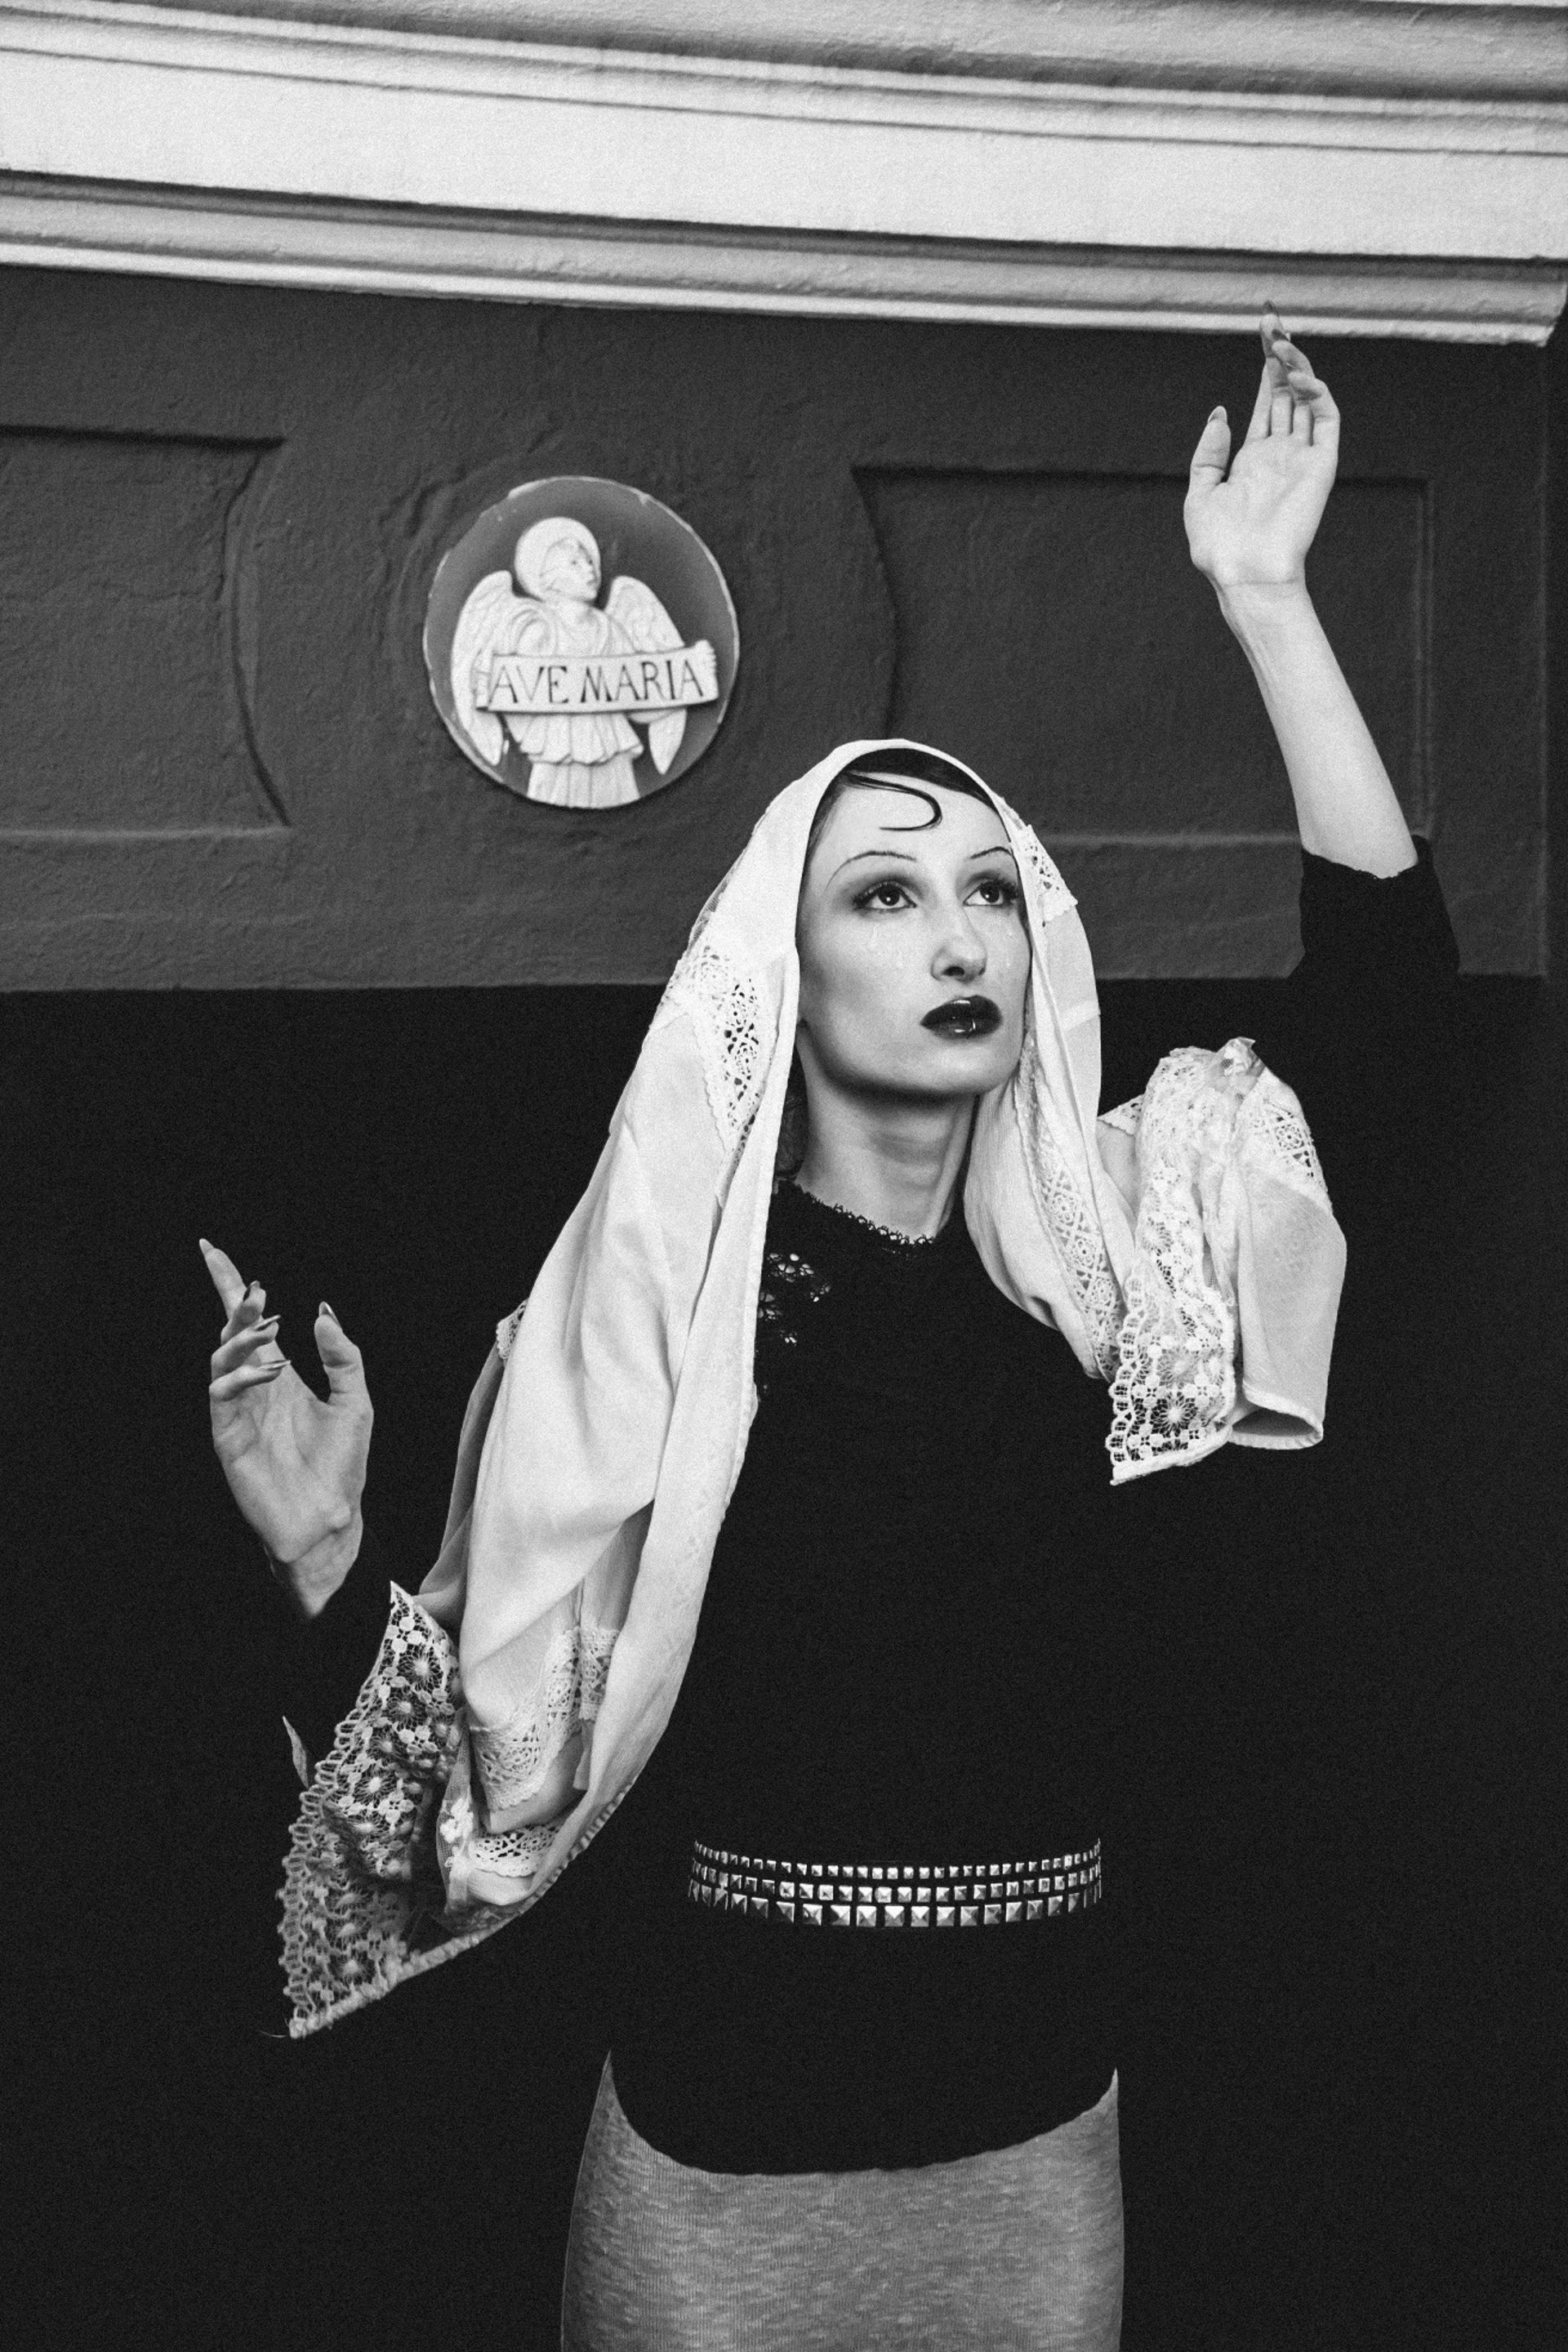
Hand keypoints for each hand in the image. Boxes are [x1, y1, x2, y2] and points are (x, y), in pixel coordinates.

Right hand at [202, 1238, 371, 1613]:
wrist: (330, 1519)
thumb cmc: (341, 1465)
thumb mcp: (356, 1402)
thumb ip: (343, 1357)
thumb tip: (322, 1310)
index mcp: (280, 1375)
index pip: (249, 1324)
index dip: (230, 1286)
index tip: (212, 1251)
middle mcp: (254, 1387)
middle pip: (230, 1333)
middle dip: (235, 1304)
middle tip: (255, 1289)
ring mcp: (238, 1411)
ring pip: (220, 1358)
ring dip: (239, 1336)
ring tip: (265, 1322)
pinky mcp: (228, 1436)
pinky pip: (222, 1394)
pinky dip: (241, 1375)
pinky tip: (270, 1369)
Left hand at [1184, 308, 1338, 593]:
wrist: (1244, 573)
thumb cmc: (1218, 545)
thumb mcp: (1200, 493)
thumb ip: (1209, 453)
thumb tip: (1221, 413)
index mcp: (1252, 458)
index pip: (1264, 400)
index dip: (1265, 365)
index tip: (1262, 330)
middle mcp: (1280, 453)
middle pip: (1285, 391)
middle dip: (1280, 354)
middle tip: (1271, 318)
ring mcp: (1302, 457)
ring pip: (1306, 399)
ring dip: (1296, 366)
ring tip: (1280, 340)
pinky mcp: (1321, 465)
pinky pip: (1326, 420)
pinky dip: (1315, 393)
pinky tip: (1295, 378)